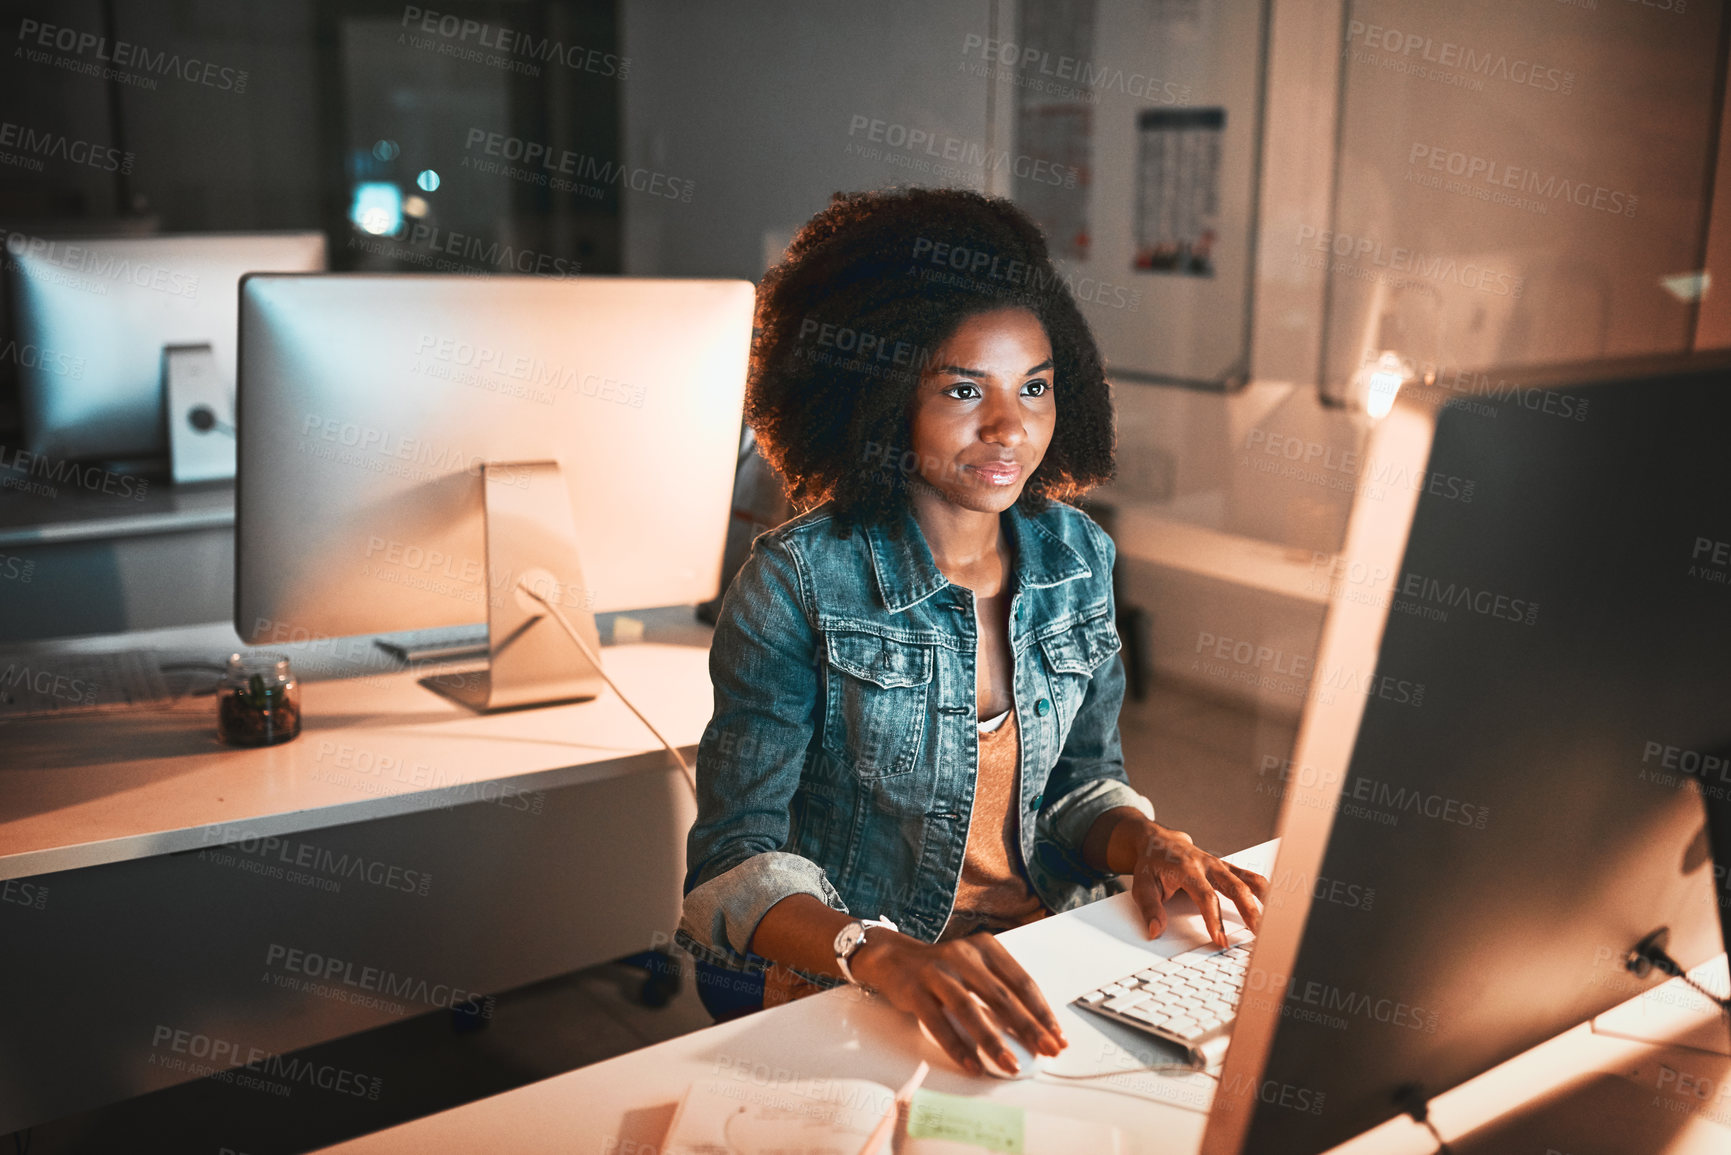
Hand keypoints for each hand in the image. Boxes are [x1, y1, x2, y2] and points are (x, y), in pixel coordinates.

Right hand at [850, 929, 1065, 1075]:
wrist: (892, 956)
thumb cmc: (943, 968)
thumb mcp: (975, 966)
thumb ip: (999, 990)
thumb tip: (1032, 1030)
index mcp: (985, 947)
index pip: (1021, 981)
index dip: (1041, 1011)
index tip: (1057, 1036)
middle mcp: (962, 955)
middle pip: (1000, 996)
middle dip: (1027, 1028)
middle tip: (1046, 1051)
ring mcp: (936, 972)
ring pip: (969, 1009)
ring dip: (992, 1041)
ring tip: (1010, 1065)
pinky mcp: (914, 990)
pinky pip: (938, 1022)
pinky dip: (956, 1046)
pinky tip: (972, 1065)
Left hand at [1126, 820, 1267, 948]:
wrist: (1157, 841)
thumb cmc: (1151, 864)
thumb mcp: (1142, 885)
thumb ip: (1149, 908)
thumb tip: (1156, 931)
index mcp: (1187, 869)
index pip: (1206, 897)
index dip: (1214, 919)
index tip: (1219, 940)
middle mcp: (1207, 864)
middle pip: (1235, 888)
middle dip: (1249, 912)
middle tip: (1258, 934)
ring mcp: (1219, 865)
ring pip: (1248, 880)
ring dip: (1263, 900)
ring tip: (1274, 920)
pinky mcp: (1226, 867)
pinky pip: (1249, 877)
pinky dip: (1263, 890)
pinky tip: (1274, 905)